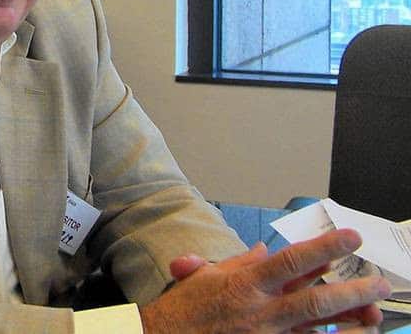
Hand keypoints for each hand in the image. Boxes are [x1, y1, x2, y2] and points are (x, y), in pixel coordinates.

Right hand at [139, 228, 390, 332]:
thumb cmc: (182, 310)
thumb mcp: (205, 275)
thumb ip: (239, 262)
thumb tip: (263, 250)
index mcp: (244, 284)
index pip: (292, 261)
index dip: (324, 247)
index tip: (350, 236)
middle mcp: (260, 312)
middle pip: (316, 300)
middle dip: (352, 290)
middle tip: (378, 281)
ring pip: (319, 330)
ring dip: (351, 321)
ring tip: (375, 312)